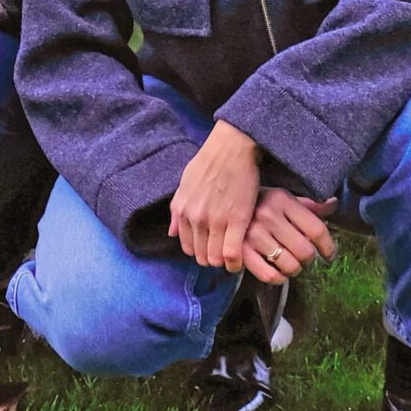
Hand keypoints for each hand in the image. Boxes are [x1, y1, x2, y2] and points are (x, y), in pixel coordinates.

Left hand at [169, 120, 260, 270]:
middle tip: (223, 252)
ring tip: (233, 255)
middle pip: (201, 256)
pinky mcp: (237, 219)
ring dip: (224, 261)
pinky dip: (235, 262)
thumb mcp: (185, 183)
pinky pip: (232, 254)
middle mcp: (196, 218)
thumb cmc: (209, 161)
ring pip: (215, 258)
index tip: (210, 248)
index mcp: (182, 210)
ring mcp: (216, 220)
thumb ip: (177, 209)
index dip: (199, 251)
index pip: (187, 247)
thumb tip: (171, 233)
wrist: (231, 147)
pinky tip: (239, 260)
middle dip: (212, 258)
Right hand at [241, 187, 337, 284]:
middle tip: (305, 259)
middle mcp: (269, 215)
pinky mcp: (241, 251)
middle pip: (305, 251)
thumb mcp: (284, 198)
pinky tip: (278, 272)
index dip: (328, 247)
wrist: (224, 204)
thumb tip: (334, 204)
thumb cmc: (261, 203)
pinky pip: (269, 276)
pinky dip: (279, 279)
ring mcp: (253, 234)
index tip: (330, 256)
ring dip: (295, 270)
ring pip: (290, 266)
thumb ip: (309, 205)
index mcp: (283, 200)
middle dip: (309, 260)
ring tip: (291, 264)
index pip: (317, 229)